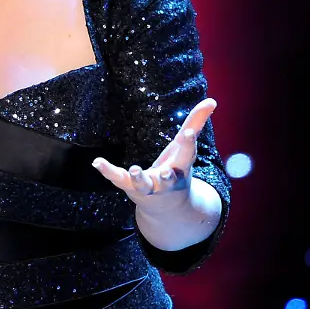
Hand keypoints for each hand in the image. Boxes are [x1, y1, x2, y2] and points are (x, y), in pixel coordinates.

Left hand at [91, 98, 216, 216]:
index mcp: (181, 168)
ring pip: (142, 185)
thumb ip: (196, 124)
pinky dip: (107, 170)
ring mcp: (147, 187)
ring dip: (139, 178)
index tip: (188, 133)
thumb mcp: (186, 149)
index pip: (186, 155)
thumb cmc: (177, 170)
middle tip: (164, 172)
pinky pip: (117, 179)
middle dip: (166, 177)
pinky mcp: (129, 187)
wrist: (167, 208)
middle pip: (167, 179)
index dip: (188, 144)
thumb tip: (212, 100)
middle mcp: (165, 182)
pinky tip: (96, 162)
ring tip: (135, 170)